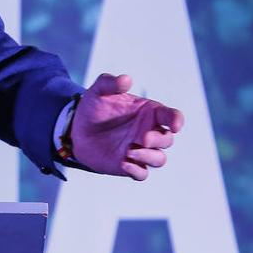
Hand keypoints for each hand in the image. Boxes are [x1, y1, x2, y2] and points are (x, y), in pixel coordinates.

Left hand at [69, 73, 183, 180]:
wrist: (76, 128)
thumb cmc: (93, 107)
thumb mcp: (99, 91)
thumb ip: (110, 83)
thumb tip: (126, 79)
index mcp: (149, 113)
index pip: (172, 116)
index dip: (177, 120)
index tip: (174, 125)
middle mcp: (149, 132)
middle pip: (167, 140)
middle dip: (159, 140)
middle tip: (142, 138)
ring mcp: (140, 150)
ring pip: (159, 159)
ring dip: (149, 157)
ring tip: (129, 151)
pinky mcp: (129, 165)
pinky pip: (142, 174)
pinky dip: (137, 170)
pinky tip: (123, 162)